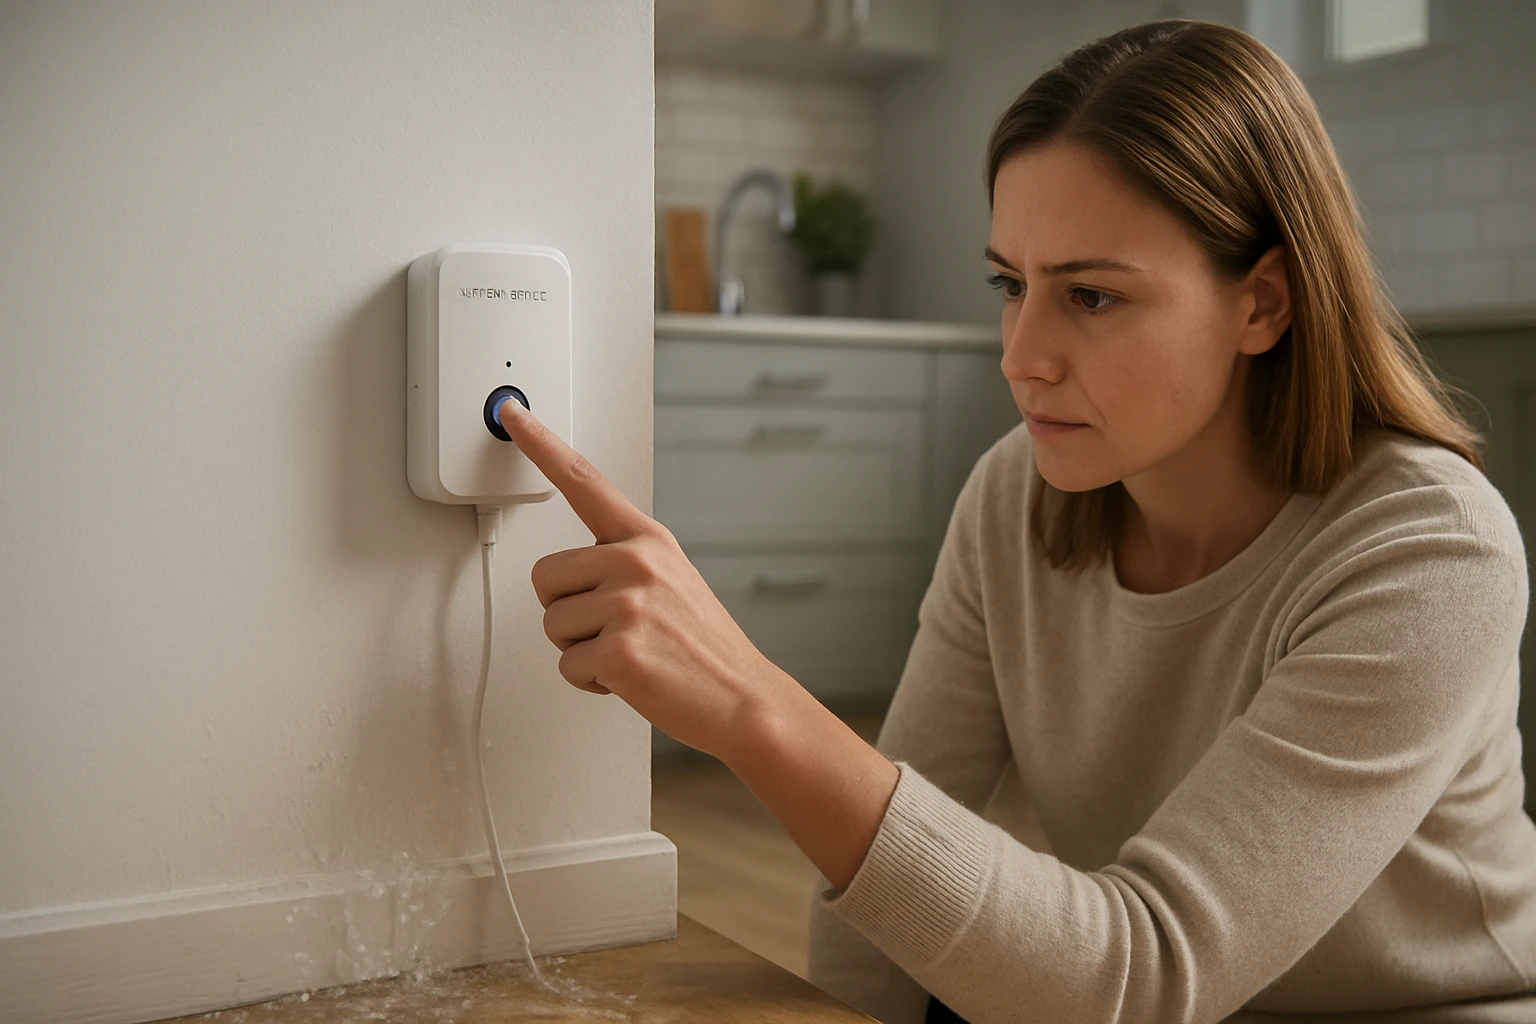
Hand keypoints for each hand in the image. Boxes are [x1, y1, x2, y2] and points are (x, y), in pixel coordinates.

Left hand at [497, 399, 799, 762]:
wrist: (742, 698)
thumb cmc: (703, 647)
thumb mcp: (673, 580)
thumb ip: (624, 563)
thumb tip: (571, 575)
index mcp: (647, 540)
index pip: (584, 482)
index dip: (541, 444)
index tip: (511, 412)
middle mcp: (636, 562)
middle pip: (545, 577)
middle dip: (567, 612)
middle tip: (614, 630)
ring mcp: (628, 603)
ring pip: (552, 626)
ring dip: (581, 651)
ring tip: (631, 654)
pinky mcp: (619, 649)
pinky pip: (567, 667)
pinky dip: (592, 683)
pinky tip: (632, 678)